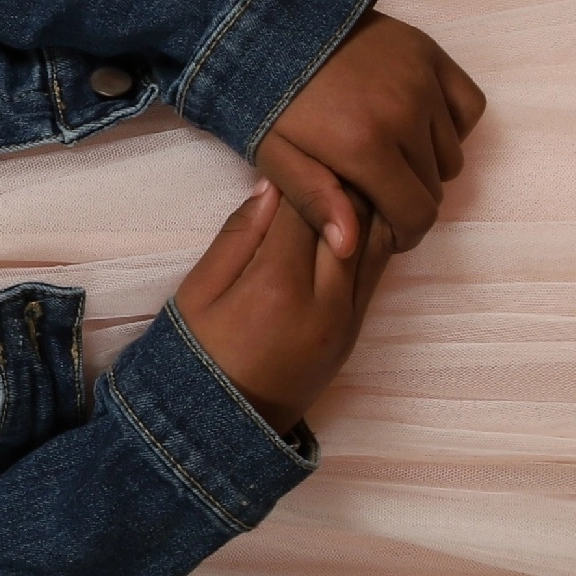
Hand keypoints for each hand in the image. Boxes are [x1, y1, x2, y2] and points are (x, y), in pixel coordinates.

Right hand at [172, 172, 396, 438]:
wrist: (222, 429)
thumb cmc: (197, 356)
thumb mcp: (198, 292)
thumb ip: (238, 235)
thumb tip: (273, 184)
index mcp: (278, 287)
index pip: (307, 207)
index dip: (303, 172)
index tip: (297, 146)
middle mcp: (326, 302)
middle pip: (353, 220)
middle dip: (342, 182)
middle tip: (328, 151)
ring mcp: (348, 320)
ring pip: (378, 242)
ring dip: (365, 207)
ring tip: (346, 176)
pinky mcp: (356, 331)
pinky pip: (376, 271)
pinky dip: (369, 238)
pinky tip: (351, 220)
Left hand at [252, 8, 485, 258]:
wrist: (269, 24)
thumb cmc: (267, 97)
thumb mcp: (275, 155)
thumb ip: (315, 201)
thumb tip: (349, 246)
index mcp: (365, 147)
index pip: (417, 213)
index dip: (406, 233)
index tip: (388, 231)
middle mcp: (404, 116)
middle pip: (435, 187)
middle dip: (410, 199)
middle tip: (379, 191)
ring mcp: (422, 82)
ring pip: (453, 152)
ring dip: (429, 164)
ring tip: (392, 156)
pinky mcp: (429, 54)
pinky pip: (468, 106)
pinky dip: (453, 124)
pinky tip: (420, 126)